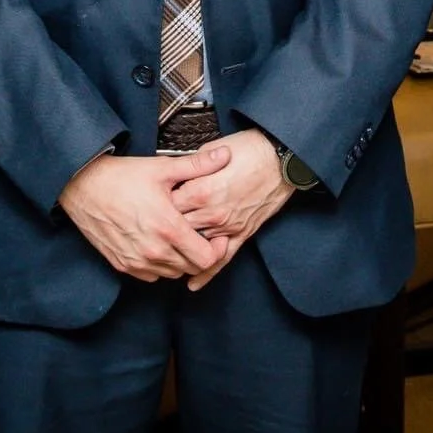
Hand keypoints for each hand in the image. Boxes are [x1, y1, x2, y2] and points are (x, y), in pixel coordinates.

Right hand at [59, 143, 230, 281]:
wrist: (81, 186)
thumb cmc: (122, 176)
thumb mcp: (163, 168)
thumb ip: (198, 165)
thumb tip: (225, 154)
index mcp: (168, 229)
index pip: (207, 259)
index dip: (217, 249)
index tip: (216, 235)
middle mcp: (153, 251)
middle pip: (191, 269)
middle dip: (199, 254)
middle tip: (198, 234)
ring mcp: (136, 261)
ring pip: (172, 274)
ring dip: (179, 260)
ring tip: (178, 237)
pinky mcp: (122, 264)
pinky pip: (151, 275)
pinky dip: (159, 265)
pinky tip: (158, 244)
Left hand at [170, 129, 295, 290]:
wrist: (282, 158)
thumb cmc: (250, 150)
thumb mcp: (212, 149)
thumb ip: (192, 166)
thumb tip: (177, 171)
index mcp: (201, 191)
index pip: (167, 207)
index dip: (157, 205)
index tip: (151, 204)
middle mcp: (212, 213)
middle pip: (178, 229)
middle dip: (165, 229)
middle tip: (154, 228)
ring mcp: (227, 226)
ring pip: (196, 246)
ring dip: (181, 249)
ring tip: (165, 252)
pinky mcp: (242, 234)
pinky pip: (222, 259)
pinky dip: (207, 273)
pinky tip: (193, 283)